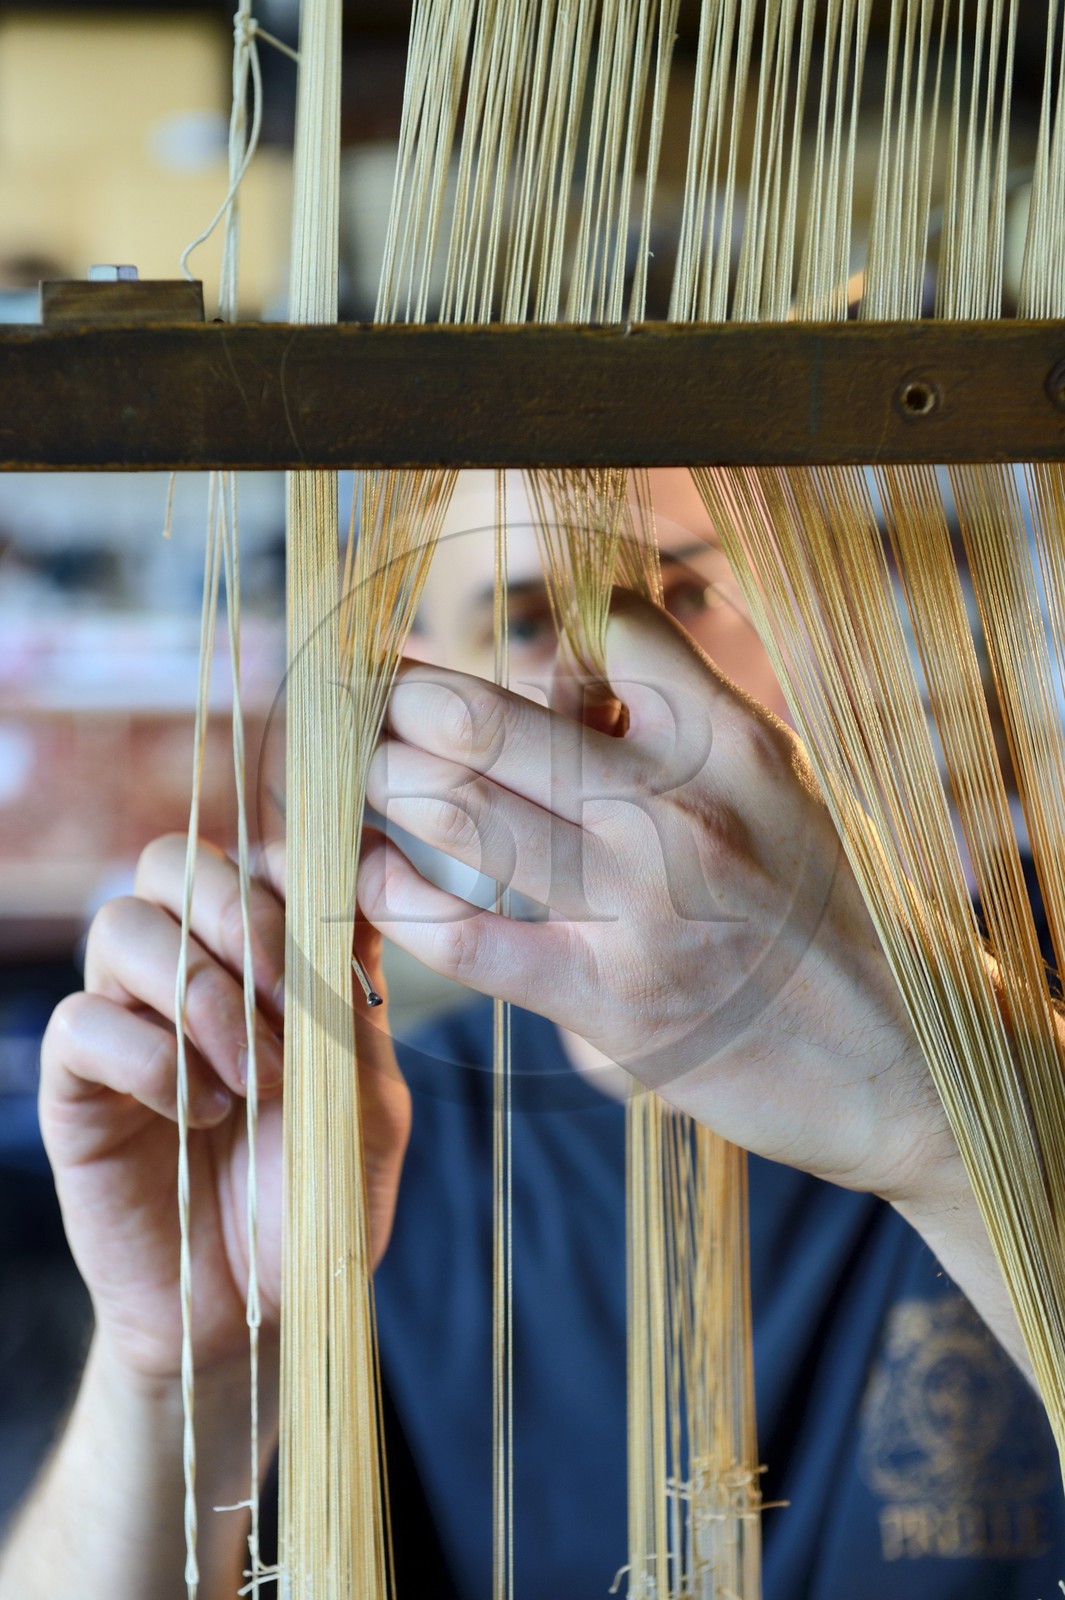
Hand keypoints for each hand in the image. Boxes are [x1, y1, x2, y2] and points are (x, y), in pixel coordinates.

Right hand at [40, 834, 408, 1387]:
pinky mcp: (76, 1085)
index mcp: (263, 957)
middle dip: (239, 913)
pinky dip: (152, 1060)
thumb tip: (363, 872)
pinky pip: (83, 1022)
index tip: (340, 942)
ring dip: (201, 993)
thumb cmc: (318, 1195)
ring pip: (120, 925)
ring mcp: (126, 1020)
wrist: (260, 1309)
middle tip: (288, 999)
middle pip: (173, 859)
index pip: (258, 853)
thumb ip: (359, 988)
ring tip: (254, 1079)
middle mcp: (188, 970)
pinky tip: (201, 1115)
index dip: (296, 875)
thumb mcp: (368, 1089)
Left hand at [359, 594, 956, 1210]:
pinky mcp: (614, 1002)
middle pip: (499, 720)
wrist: (910, 1062)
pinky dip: (402, 903)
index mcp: (732, 740)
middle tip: (358, 697)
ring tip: (353, 772)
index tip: (475, 652)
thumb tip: (559, 670)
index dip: (527, 635)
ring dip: (389, 785)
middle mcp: (681, 807)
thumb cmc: (835, 915)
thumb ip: (675, 725)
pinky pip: (473, 938)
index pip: (607, 632)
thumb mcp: (782, 790)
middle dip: (408, 701)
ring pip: (471, 815)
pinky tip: (371, 878)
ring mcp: (644, 906)